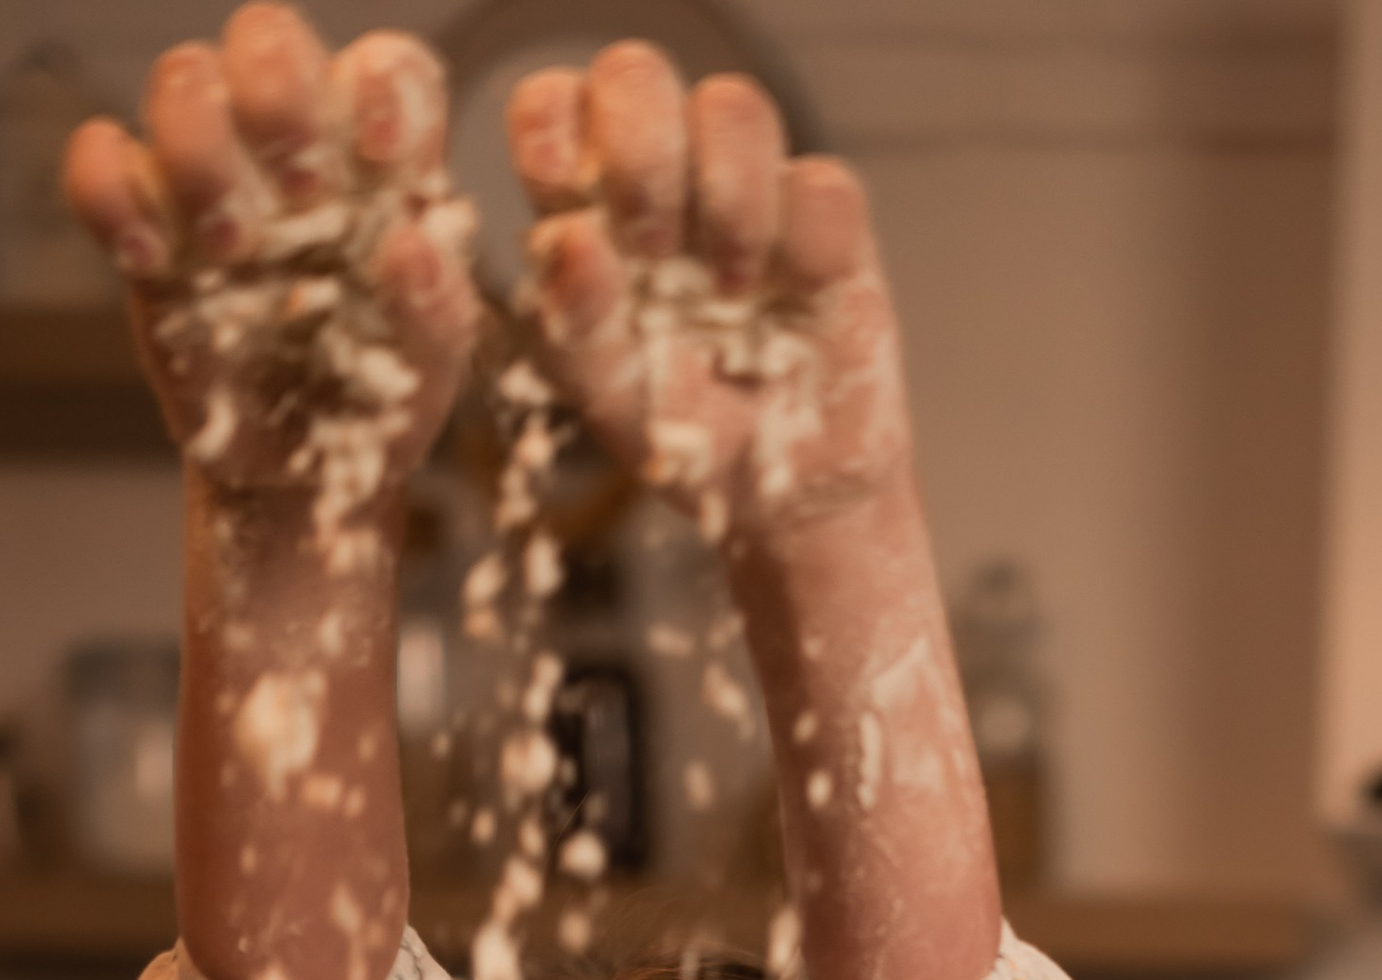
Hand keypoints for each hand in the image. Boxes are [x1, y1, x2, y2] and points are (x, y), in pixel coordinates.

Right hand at [63, 9, 476, 529]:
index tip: (384, 156)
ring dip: (202, 151)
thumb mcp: (426, 372)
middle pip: (269, 37)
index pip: (386, 67)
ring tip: (233, 250)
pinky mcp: (146, 215)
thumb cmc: (374, 404)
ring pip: (183, 79)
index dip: (383, 88)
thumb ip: (435, 308)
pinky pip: (102, 158)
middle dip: (278, 97)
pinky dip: (113, 196)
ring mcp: (213, 171)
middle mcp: (294, 144)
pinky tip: (154, 263)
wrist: (295, 477)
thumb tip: (410, 244)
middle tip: (298, 194)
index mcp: (380, 162)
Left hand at [507, 52, 907, 546]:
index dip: (553, 121)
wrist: (790, 502)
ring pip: (734, 106)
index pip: (554, 107)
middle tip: (655, 247)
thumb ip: (575, 321)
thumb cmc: (688, 443)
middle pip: (638, 75)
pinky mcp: (828, 222)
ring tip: (732, 292)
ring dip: (730, 198)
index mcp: (591, 206)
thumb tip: (563, 237)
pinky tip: (799, 302)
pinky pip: (823, 185)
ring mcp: (750, 191)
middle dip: (643, 152)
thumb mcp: (613, 397)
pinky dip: (809, 246)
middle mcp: (666, 179)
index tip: (562, 183)